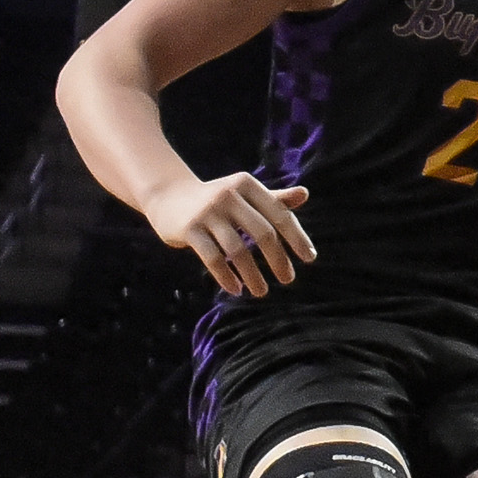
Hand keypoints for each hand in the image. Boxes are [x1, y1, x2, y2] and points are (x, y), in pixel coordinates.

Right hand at [147, 171, 315, 296]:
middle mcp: (228, 196)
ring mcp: (207, 212)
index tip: (309, 258)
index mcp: (247, 185)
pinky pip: (212, 258)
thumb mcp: (245, 194)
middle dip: (278, 259)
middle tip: (288, 279)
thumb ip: (274, 198)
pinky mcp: (188, 229)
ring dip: (252, 275)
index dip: (296, 237)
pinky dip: (226, 276)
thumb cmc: (218, 198)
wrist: (167, 195)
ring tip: (262, 292)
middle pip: (262, 233)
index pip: (279, 214)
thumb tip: (305, 194)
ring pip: (237, 250)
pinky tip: (236, 289)